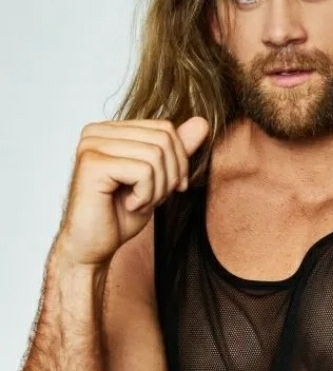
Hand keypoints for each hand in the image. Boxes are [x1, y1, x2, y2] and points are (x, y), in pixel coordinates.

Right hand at [56, 116, 209, 267]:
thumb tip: (202, 122)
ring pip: (156, 155)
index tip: (171, 189)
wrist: (92, 248)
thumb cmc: (119, 216)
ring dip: (157, 189)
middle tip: (152, 199)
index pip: (165, 128)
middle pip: (164, 139)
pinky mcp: (92, 163)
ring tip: (139, 203)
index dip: (179, 161)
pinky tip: (130, 206)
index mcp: (110, 130)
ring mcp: (91, 145)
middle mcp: (96, 131)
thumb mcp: (158, 180)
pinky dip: (146, 195)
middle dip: (170, 176)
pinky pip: (143, 171)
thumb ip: (176, 151)